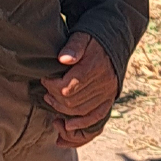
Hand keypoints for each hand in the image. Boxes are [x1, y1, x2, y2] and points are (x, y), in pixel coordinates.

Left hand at [41, 33, 118, 147]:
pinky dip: (82, 124)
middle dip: (55, 98)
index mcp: (94, 67)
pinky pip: (97, 116)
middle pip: (72, 102)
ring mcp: (108, 92)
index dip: (51, 86)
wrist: (115, 39)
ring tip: (51, 101)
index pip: (67, 87)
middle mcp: (103, 82)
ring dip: (63, 110)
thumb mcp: (82, 35)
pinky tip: (68, 125)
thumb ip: (73, 47)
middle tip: (46, 91)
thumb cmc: (93, 37)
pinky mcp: (110, 97)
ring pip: (81, 111)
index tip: (45, 79)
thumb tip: (63, 60)